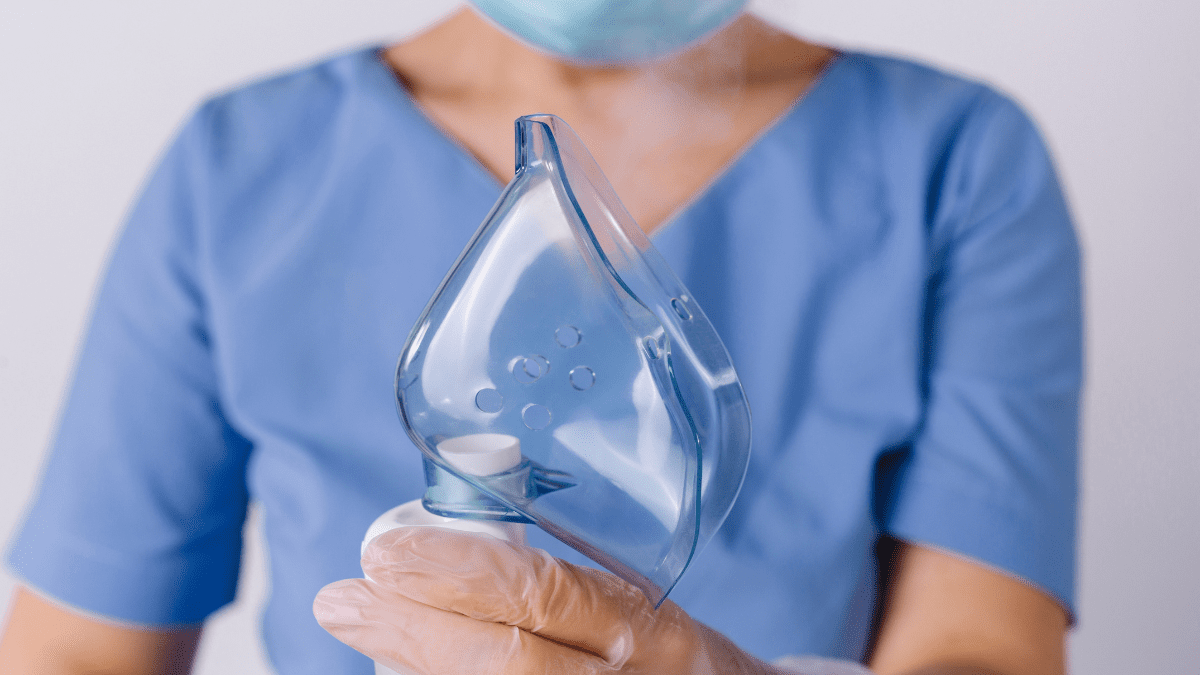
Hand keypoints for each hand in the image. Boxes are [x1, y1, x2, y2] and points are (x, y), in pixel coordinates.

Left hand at [315, 527, 804, 674]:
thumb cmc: (669, 665)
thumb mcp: (642, 615)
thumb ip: (566, 591)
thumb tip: (446, 555)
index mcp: (654, 632)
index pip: (545, 595)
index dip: (455, 574)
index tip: (384, 552)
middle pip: (504, 664)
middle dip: (409, 631)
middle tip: (341, 601)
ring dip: (414, 674)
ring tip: (373, 638)